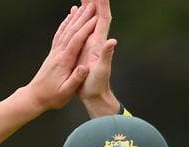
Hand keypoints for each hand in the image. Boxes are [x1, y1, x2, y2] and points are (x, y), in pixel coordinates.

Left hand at [19, 3, 98, 113]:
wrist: (34, 97)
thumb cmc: (52, 97)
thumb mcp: (66, 92)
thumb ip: (76, 79)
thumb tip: (85, 67)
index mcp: (64, 61)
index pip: (76, 41)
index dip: (86, 29)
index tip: (96, 19)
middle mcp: (58, 53)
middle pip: (71, 31)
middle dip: (82, 17)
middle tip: (91, 6)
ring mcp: (54, 52)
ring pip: (65, 30)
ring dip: (74, 18)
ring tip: (81, 8)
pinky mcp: (53, 54)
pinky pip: (59, 35)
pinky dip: (65, 24)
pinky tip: (68, 19)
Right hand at [78, 0, 119, 116]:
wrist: (96, 96)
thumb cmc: (97, 85)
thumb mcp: (102, 71)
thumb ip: (107, 56)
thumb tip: (113, 41)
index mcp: (99, 43)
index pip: (103, 19)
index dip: (102, 5)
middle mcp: (97, 41)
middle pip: (97, 16)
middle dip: (94, 2)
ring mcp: (91, 44)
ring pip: (89, 20)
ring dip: (87, 7)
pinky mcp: (84, 48)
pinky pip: (81, 29)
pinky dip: (79, 18)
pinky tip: (75, 13)